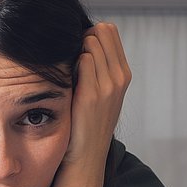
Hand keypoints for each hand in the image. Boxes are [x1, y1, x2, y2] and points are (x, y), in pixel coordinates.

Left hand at [66, 23, 130, 167]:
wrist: (86, 155)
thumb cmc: (87, 121)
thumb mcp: (102, 92)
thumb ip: (99, 67)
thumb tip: (82, 38)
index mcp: (123, 74)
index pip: (110, 31)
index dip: (90, 33)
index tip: (77, 49)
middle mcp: (120, 77)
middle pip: (101, 30)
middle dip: (82, 37)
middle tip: (69, 58)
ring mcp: (108, 85)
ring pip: (90, 42)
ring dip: (74, 50)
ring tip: (66, 70)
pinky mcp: (92, 94)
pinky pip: (82, 59)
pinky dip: (69, 63)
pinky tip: (62, 79)